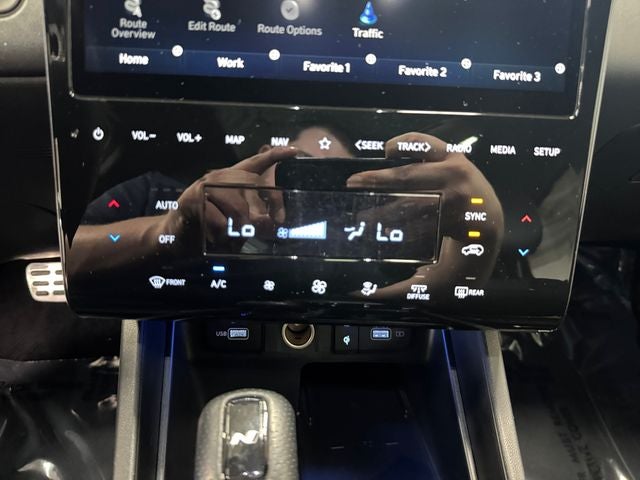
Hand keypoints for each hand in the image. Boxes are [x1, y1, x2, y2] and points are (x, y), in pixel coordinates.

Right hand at [160, 146, 297, 252]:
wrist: (175, 235)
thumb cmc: (208, 228)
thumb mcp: (235, 223)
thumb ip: (253, 220)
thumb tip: (272, 224)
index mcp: (231, 179)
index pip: (255, 163)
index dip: (275, 156)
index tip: (294, 151)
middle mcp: (219, 177)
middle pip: (253, 187)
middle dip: (264, 211)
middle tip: (265, 229)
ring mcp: (205, 186)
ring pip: (238, 207)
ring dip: (239, 229)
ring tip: (232, 237)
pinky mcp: (193, 200)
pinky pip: (220, 221)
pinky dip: (221, 236)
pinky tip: (215, 238)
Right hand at [346, 132, 503, 297]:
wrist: (490, 225)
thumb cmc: (459, 252)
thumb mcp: (436, 277)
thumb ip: (398, 288)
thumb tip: (357, 293)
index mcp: (462, 221)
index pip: (416, 218)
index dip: (386, 219)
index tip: (362, 223)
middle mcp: (464, 191)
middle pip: (412, 190)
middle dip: (378, 193)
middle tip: (351, 195)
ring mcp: (460, 169)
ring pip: (415, 167)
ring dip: (385, 173)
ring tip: (359, 179)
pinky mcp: (455, 154)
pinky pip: (427, 143)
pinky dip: (407, 142)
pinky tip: (388, 151)